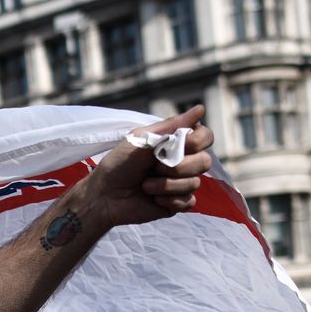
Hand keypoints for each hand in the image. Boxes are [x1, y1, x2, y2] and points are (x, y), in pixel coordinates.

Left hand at [79, 106, 214, 228]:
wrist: (104, 195)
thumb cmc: (119, 164)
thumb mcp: (142, 139)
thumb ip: (172, 125)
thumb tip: (201, 108)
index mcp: (175, 143)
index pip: (206, 137)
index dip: (197, 142)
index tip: (178, 145)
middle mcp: (182, 162)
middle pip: (204, 161)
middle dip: (177, 167)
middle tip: (154, 168)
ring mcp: (181, 183)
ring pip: (194, 183)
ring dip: (166, 185)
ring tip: (145, 185)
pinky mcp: (176, 203)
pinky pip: (188, 201)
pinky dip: (169, 200)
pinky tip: (153, 199)